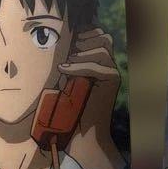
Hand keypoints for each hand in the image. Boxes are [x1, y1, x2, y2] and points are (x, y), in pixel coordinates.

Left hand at [59, 26, 124, 168]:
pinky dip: (79, 66)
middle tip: (67, 49)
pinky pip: (98, 67)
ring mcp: (112, 73)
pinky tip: (64, 70)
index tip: (66, 38)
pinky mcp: (113, 82)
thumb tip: (54, 44)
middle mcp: (108, 65)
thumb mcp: (66, 82)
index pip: (98, 34)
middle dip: (85, 38)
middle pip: (103, 37)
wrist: (83, 136)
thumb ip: (68, 64)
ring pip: (102, 49)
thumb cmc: (69, 111)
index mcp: (98, 62)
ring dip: (81, 53)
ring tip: (64, 64)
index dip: (84, 32)